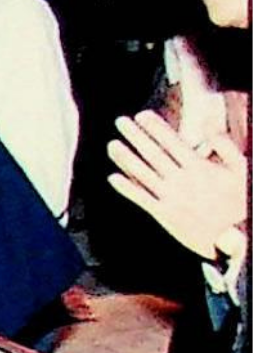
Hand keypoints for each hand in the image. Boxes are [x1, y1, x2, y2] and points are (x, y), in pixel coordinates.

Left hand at [107, 110, 248, 259]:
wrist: (235, 237)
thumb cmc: (240, 202)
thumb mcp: (242, 170)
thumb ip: (226, 147)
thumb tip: (210, 128)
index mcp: (199, 168)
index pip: (171, 142)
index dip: (154, 127)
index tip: (141, 115)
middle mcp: (181, 181)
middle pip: (152, 153)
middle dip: (135, 135)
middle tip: (120, 121)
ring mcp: (170, 198)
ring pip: (142, 174)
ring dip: (124, 158)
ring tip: (112, 144)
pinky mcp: (164, 215)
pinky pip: (141, 198)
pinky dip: (126, 188)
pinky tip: (113, 178)